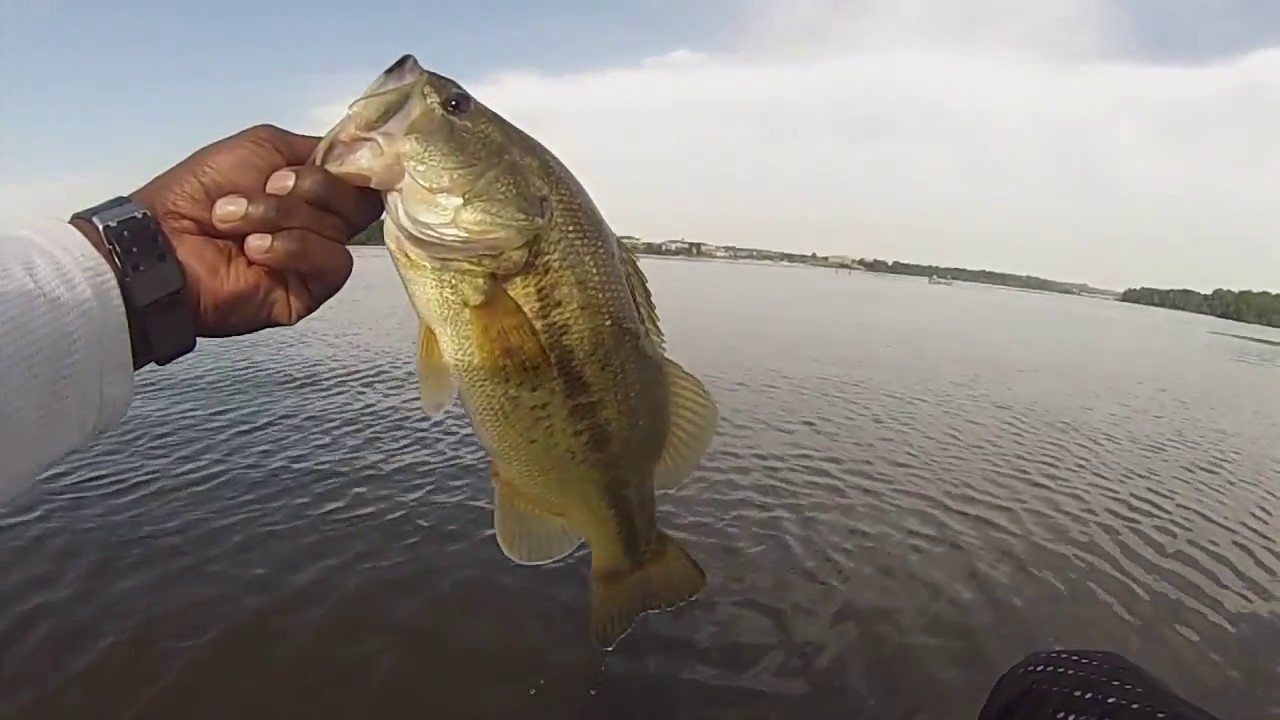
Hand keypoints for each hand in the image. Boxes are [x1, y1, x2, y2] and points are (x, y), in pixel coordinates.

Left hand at [102, 124, 382, 337]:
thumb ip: (316, 148)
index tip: (332, 160)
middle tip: (269, 187)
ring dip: (283, 217)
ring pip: (339, 229)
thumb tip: (360, 158)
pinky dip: (293, 248)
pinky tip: (256, 251)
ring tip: (235, 222)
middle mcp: (321, 221)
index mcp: (313, 188)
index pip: (361, 177)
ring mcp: (317, 258)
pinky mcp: (312, 290)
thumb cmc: (201, 190)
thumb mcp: (262, 145)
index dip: (355, 167)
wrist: (164, 241)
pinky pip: (332, 262)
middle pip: (358, 201)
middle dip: (312, 188)